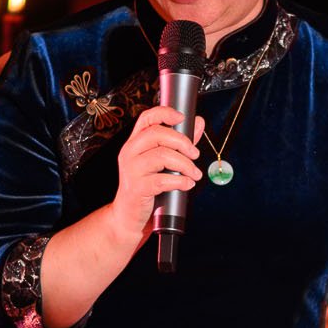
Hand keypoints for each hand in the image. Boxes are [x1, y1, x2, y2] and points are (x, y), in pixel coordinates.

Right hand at [104, 106, 203, 245]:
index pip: (147, 118)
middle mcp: (130, 152)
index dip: (165, 112)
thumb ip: (180, 143)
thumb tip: (199, 123)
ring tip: (194, 174)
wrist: (128, 215)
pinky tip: (187, 184)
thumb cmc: (146, 186)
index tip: (182, 118)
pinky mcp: (136, 187)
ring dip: (185, 164)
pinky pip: (163, 180)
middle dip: (182, 142)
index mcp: (135, 142)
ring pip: (162, 156)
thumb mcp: (162, 162)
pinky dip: (180, 182)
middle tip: (195, 154)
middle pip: (157, 133)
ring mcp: (131, 169)